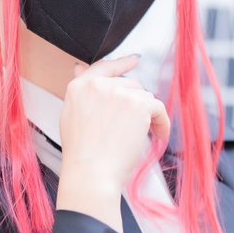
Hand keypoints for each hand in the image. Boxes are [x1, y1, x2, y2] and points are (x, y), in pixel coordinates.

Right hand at [59, 53, 170, 192]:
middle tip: (135, 127)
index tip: (135, 60)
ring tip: (141, 136)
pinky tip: (158, 136)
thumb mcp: (71, 116)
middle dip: (135, 104)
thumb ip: (80, 92)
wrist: (91, 173)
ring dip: (147, 115)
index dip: (122, 64)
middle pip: (129, 85)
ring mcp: (119, 93)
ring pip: (144, 96)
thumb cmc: (82, 154)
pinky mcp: (139, 104)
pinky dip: (162, 123)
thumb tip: (79, 67)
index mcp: (79, 87)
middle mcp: (99, 85)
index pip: (104, 67)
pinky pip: (158, 108)